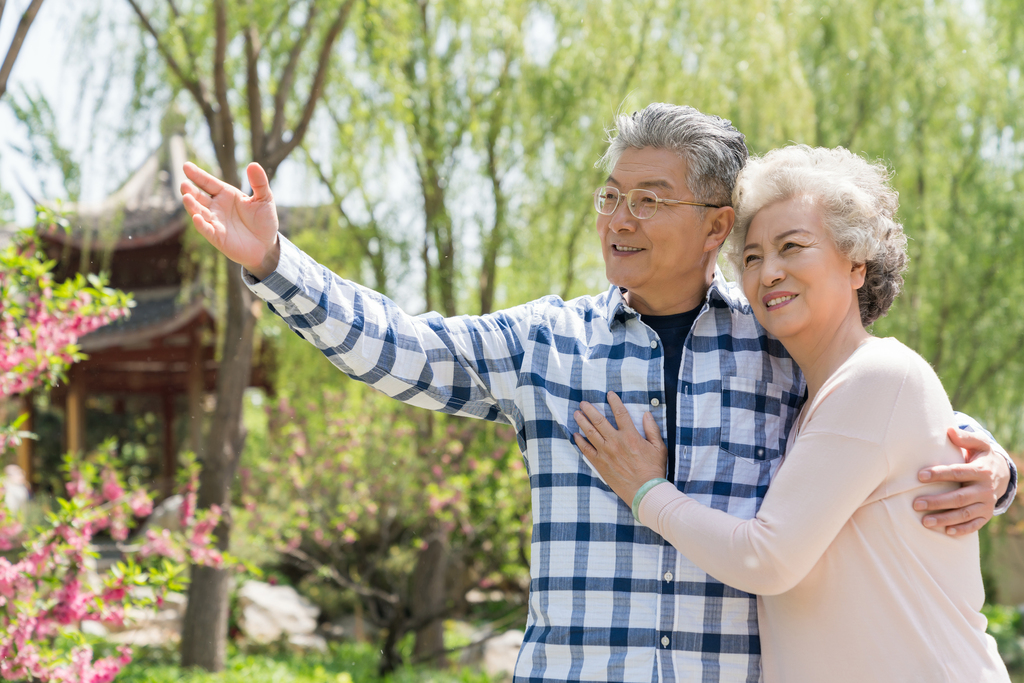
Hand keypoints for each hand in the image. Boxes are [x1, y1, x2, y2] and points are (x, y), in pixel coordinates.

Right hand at [180, 162, 280, 276]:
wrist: (266, 245)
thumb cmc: (264, 220)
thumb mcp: (265, 199)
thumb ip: (259, 183)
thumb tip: (253, 164)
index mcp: (225, 194)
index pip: (208, 182)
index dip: (197, 175)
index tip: (186, 166)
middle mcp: (216, 206)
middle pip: (198, 196)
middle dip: (190, 190)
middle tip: (184, 184)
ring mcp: (215, 221)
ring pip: (198, 212)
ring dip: (192, 206)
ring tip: (187, 197)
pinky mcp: (217, 237)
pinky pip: (206, 229)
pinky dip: (201, 224)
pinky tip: (196, 217)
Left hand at [573, 391, 667, 504]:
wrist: (645, 491)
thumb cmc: (653, 470)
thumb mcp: (659, 447)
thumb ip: (652, 429)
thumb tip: (647, 414)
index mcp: (630, 436)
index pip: (620, 413)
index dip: (614, 402)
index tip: (609, 394)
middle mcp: (615, 442)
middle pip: (599, 421)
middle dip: (590, 410)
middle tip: (583, 403)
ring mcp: (606, 453)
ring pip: (590, 433)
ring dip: (582, 421)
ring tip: (576, 414)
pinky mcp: (600, 464)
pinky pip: (586, 450)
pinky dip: (580, 441)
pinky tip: (575, 435)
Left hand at [913, 427, 1010, 535]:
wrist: (1000, 473)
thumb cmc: (980, 456)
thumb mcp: (978, 444)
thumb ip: (965, 438)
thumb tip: (948, 430)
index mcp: (981, 471)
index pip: (957, 473)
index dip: (939, 474)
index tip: (919, 476)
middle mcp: (985, 489)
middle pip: (959, 498)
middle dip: (937, 502)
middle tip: (916, 504)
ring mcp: (987, 504)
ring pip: (965, 514)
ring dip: (945, 519)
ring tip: (924, 521)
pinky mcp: (986, 515)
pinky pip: (974, 525)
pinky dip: (961, 529)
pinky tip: (945, 531)